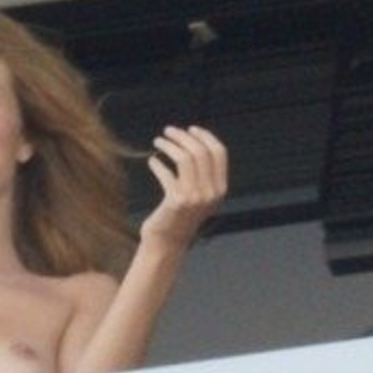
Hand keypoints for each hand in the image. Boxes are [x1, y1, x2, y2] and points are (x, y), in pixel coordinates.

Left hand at [141, 125, 227, 248]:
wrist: (167, 244)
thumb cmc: (178, 218)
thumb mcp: (198, 196)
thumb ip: (201, 174)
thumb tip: (190, 141)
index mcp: (220, 189)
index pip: (219, 152)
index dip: (204, 136)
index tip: (190, 129)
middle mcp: (211, 192)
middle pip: (200, 151)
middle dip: (183, 137)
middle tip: (167, 131)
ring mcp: (195, 197)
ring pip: (185, 158)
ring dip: (169, 146)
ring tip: (157, 142)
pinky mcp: (177, 201)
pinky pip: (167, 173)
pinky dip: (157, 165)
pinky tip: (152, 161)